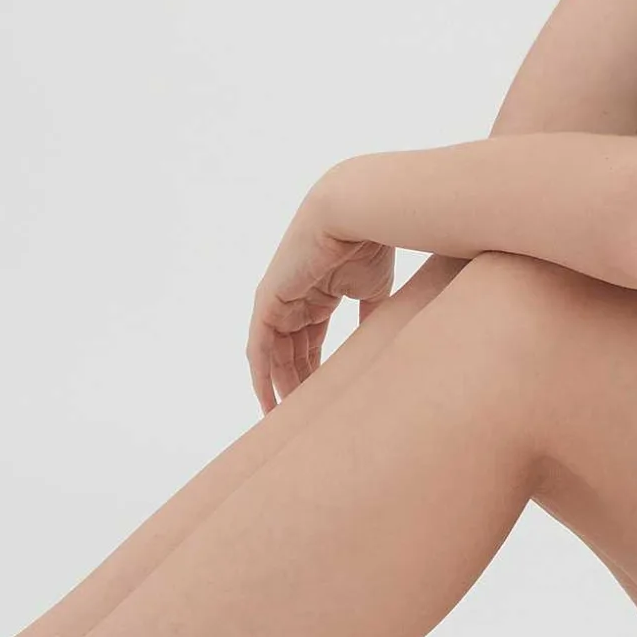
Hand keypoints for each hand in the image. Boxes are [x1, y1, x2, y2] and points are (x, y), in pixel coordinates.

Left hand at [246, 177, 395, 413]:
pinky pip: (259, 348)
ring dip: (280, 387)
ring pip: (274, 355)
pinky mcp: (267, 302)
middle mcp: (294, 298)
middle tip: (304, 421)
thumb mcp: (375, 291)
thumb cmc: (369, 244)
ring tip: (287, 421)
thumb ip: (371, 319)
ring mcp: (278, 300)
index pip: (311, 342)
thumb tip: (377, 347)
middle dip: (298, 386)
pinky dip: (262, 376)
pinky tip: (268, 402)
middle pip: (291, 353)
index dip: (315, 372)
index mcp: (318, 294)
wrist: (355, 214)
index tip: (323, 402)